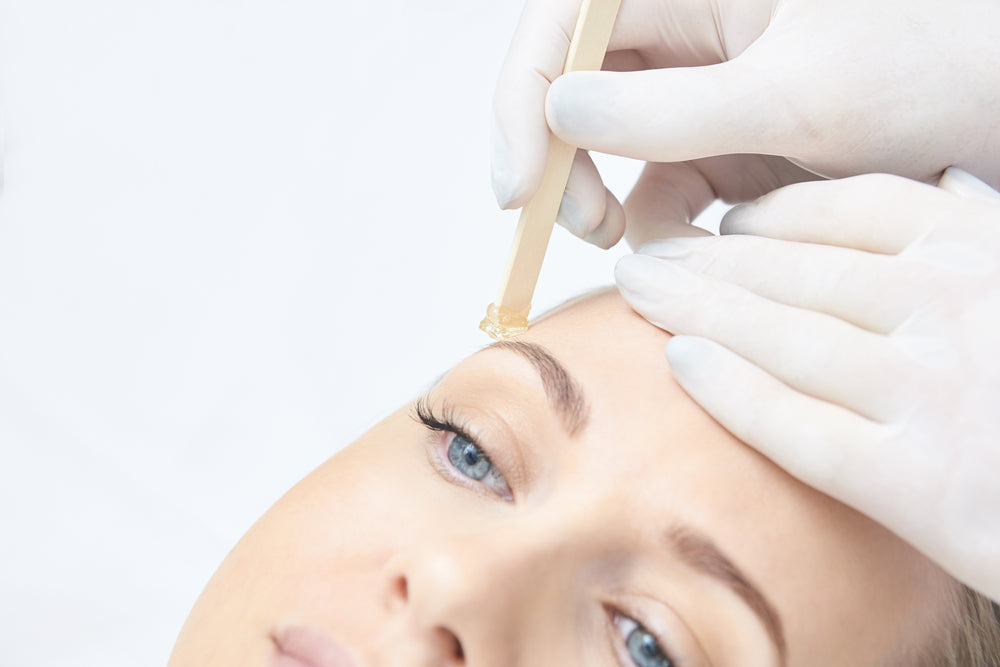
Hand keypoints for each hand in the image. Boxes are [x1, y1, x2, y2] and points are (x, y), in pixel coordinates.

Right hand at [492, 0, 999, 248]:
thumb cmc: (934, 71)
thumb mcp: (796, 98)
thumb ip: (668, 109)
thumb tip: (558, 111)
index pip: (565, 24)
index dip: (522, 103)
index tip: (520, 189)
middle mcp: (686, 28)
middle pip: (571, 93)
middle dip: (567, 166)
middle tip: (589, 227)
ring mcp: (700, 92)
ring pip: (609, 152)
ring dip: (619, 207)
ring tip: (660, 248)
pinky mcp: (720, 145)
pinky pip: (661, 188)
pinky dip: (668, 230)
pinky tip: (702, 249)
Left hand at [613, 169, 999, 600]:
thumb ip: (986, 240)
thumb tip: (940, 190)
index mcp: (986, 252)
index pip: (850, 213)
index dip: (770, 216)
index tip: (722, 222)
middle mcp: (956, 308)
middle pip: (797, 271)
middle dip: (708, 261)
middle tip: (645, 257)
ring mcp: (936, 392)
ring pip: (784, 335)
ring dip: (697, 309)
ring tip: (640, 293)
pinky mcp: (922, 485)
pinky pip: (801, 427)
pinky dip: (734, 392)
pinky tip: (681, 365)